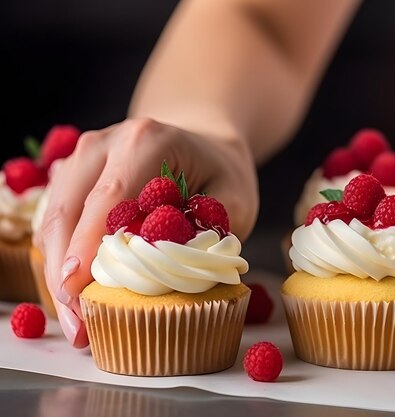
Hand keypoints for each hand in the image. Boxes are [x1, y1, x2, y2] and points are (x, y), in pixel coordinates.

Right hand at [34, 118, 257, 346]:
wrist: (206, 145)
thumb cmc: (221, 173)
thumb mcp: (234, 198)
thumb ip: (210, 227)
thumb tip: (171, 265)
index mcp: (146, 142)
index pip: (109, 197)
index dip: (89, 246)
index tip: (77, 290)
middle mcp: (106, 144)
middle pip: (67, 209)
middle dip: (64, 272)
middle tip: (76, 324)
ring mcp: (84, 158)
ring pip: (52, 218)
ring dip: (57, 272)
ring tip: (75, 321)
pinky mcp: (74, 176)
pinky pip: (56, 221)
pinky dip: (61, 261)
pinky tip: (75, 296)